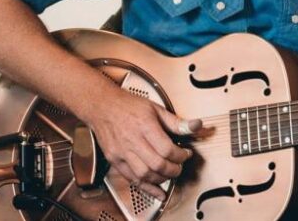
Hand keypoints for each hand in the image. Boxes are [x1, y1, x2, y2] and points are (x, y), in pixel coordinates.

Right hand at [85, 89, 202, 201]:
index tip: (185, 154)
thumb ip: (176, 122)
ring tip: (168, 173)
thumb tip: (195, 126)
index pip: (167, 149)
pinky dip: (147, 188)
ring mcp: (122, 152)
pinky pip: (132, 179)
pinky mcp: (115, 160)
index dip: (181, 155)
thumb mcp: (156, 108)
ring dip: (161, 179)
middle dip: (173, 169)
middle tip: (179, 166)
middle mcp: (132, 140)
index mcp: (145, 126)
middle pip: (157, 164)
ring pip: (145, 175)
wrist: (102, 106)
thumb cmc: (127, 105)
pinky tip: (157, 192)